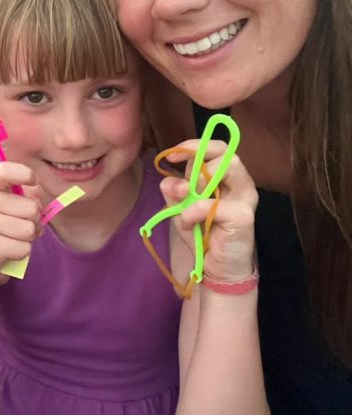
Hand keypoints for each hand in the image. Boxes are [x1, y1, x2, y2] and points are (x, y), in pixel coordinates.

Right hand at [0, 162, 43, 283]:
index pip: (4, 170)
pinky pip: (24, 248)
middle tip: (21, 225)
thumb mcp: (6, 203)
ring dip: (28, 237)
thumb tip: (37, 191)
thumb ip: (25, 192)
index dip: (25, 174)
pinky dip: (22, 252)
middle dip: (34, 220)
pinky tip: (7, 250)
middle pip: (31, 208)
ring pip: (29, 229)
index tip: (33, 181)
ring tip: (14, 237)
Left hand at [160, 142, 257, 282]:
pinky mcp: (244, 216)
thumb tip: (169, 179)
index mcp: (226, 177)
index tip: (172, 157)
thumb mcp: (180, 208)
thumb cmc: (202, 233)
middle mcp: (241, 183)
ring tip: (190, 202)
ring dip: (200, 181)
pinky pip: (213, 204)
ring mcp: (246, 198)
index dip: (193, 146)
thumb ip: (173, 190)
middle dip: (198, 165)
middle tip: (186, 188)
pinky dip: (192, 212)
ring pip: (230, 166)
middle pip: (227, 152)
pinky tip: (190, 225)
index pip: (217, 147)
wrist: (217, 268)